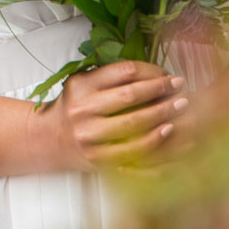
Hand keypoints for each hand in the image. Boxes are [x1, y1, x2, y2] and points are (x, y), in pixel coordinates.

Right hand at [51, 61, 187, 170]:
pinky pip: (133, 150)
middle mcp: (84, 109)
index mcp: (81, 85)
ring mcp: (90, 135)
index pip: (124, 71)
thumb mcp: (81, 84)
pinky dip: (155, 140)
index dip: (151, 71)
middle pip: (131, 95)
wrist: (48, 140)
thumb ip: (108, 76)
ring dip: (163, 113)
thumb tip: (152, 71)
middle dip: (161, 89)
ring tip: (180, 106)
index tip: (167, 73)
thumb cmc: (73, 107)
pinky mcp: (99, 158)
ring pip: (135, 123)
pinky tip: (169, 131)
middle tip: (180, 86)